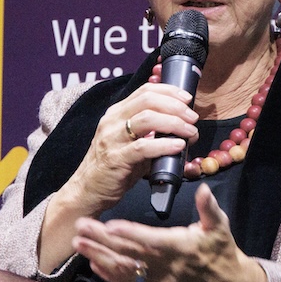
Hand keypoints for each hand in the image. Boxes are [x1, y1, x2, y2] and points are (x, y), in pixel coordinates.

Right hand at [58, 82, 198, 215]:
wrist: (87, 190)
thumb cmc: (114, 166)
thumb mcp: (131, 142)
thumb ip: (152, 132)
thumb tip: (183, 128)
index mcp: (117, 113)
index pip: (145, 91)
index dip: (169, 91)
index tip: (187, 98)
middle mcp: (112, 121)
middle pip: (148, 100)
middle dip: (175, 106)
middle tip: (193, 117)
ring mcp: (112, 139)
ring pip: (146, 119)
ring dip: (174, 123)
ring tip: (190, 132)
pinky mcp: (116, 159)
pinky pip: (143, 147)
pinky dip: (164, 144)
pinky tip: (178, 146)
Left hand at [73, 183, 268, 281]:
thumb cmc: (220, 250)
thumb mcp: (220, 227)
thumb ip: (209, 208)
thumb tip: (204, 189)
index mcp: (181, 247)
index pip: (151, 240)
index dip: (130, 234)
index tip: (110, 225)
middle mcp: (166, 267)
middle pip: (130, 253)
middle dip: (103, 241)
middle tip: (81, 227)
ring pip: (124, 270)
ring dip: (99, 256)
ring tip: (78, 244)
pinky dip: (109, 275)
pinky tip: (93, 263)